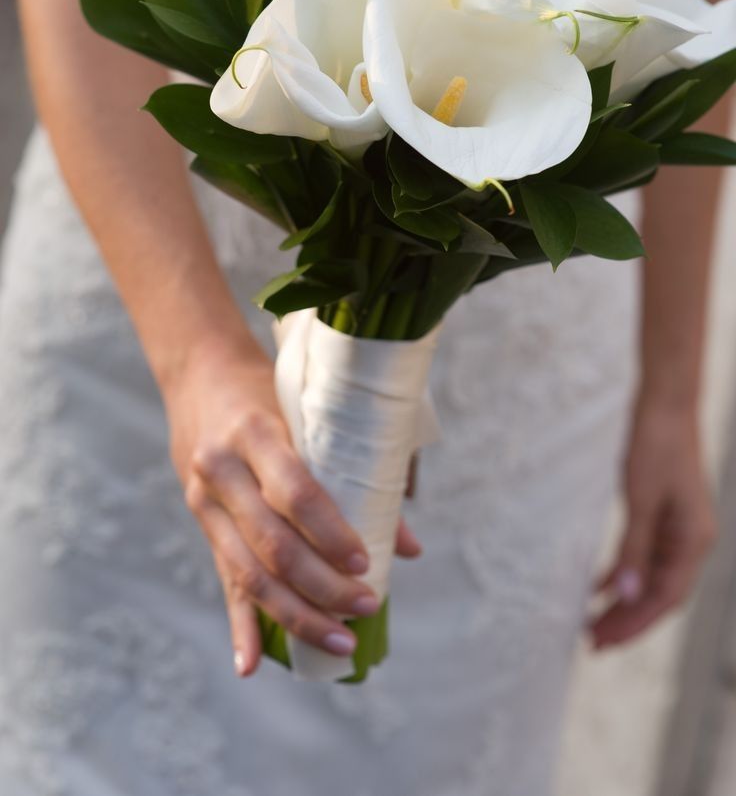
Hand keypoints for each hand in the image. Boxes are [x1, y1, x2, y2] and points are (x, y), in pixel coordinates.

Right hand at [164, 331, 421, 676]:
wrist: (198, 371)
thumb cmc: (270, 386)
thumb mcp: (308, 412)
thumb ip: (354, 469)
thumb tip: (409, 546)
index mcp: (254, 432)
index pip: (294, 493)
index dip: (331, 533)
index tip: (367, 562)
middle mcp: (220, 469)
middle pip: (272, 544)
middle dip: (323, 586)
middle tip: (367, 605)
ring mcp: (203, 499)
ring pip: (247, 572)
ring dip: (295, 613)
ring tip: (340, 641)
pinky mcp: (199, 521)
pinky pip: (221, 578)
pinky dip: (238, 624)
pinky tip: (251, 665)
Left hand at [590, 396, 716, 648]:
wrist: (665, 403)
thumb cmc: (655, 444)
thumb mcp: (640, 498)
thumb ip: (634, 548)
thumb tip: (627, 595)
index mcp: (694, 541)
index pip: (664, 599)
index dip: (634, 624)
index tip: (602, 642)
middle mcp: (692, 540)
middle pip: (659, 595)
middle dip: (627, 620)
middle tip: (592, 642)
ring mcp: (680, 529)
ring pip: (651, 578)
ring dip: (624, 601)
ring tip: (592, 622)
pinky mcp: (665, 516)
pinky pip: (645, 556)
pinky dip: (624, 573)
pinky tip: (601, 587)